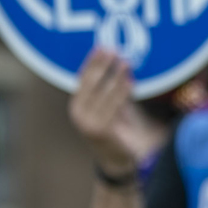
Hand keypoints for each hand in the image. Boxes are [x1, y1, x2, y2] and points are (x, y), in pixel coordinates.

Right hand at [68, 49, 136, 176]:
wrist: (116, 160)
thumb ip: (111, 90)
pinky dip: (122, 92)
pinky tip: (130, 81)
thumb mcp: (110, 108)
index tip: (102, 47)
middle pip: (90, 83)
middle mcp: (78, 113)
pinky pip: (114, 106)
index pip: (82, 79)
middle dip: (102, 65)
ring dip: (115, 76)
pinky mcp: (102, 130)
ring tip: (126, 62)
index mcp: (77, 105)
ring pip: (103, 93)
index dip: (92, 62)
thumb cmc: (115, 130)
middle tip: (113, 50)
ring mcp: (88, 122)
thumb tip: (120, 64)